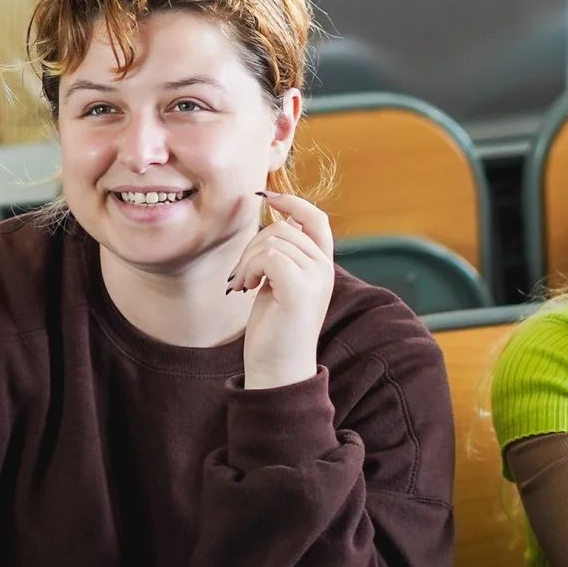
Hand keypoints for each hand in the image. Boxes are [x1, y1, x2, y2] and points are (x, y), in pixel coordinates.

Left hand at [229, 192, 333, 389]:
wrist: (278, 370)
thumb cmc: (273, 329)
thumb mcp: (279, 285)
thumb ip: (282, 256)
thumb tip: (270, 220)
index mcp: (323, 266)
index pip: (316, 218)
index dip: (293, 202)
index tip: (268, 196)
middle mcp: (324, 269)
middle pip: (282, 228)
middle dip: (252, 246)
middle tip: (243, 276)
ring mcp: (315, 277)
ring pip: (272, 239)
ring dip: (247, 260)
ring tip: (244, 284)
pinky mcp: (300, 288)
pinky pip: (268, 255)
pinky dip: (249, 268)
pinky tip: (246, 288)